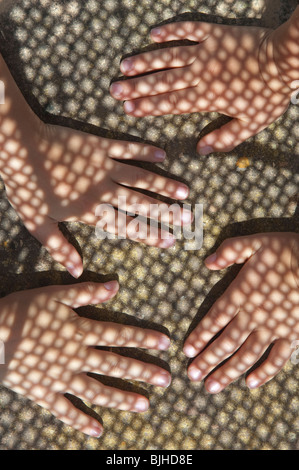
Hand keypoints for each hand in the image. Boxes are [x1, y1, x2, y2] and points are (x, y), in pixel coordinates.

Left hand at [0, 55, 190, 277]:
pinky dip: (145, 150)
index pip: (126, 227)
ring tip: (185, 192)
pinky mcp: (99, 145)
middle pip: (140, 204)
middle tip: (188, 219)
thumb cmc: (26, 187)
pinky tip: (163, 154)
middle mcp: (103, 191)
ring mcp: (104, 166)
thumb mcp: (38, 223)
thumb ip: (60, 247)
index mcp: (90, 211)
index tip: (170, 241)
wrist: (19, 147)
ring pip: (141, 177)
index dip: (150, 235)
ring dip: (164, 184)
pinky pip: (127, 148)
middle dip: (166, 212)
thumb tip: (77, 271)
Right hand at [0, 281, 170, 436]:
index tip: (165, 344)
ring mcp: (62, 378)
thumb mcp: (56, 295)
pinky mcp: (45, 393)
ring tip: (145, 405)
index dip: (144, 338)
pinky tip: (98, 431)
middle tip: (166, 380)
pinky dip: (81, 421)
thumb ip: (87, 292)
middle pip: (115, 365)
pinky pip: (66, 411)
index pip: (119, 334)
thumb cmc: (23, 310)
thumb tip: (116, 286)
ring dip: (122, 397)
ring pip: (98, 390)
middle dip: (142, 371)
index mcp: (81, 331)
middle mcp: (77, 356)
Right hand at [111, 21, 291, 153]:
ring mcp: (206, 52)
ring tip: (124, 65)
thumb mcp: (250, 124)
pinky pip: (189, 30)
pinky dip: (171, 30)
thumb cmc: (268, 95)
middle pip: (163, 82)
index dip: (147, 107)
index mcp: (206, 97)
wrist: (285, 61)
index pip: (170, 104)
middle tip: (115, 89)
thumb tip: (200, 151)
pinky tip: (153, 33)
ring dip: (146, 61)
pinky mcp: (214, 34)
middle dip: (137, 86)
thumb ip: (224, 138)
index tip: (128, 109)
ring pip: (169, 56)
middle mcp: (200, 74)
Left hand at [183, 233, 298, 391]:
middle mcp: (254, 316)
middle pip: (226, 343)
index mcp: (241, 295)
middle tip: (192, 376)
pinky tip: (251, 384)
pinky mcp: (292, 335)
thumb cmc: (287, 251)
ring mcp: (273, 329)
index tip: (187, 351)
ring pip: (246, 356)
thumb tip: (207, 262)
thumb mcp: (254, 243)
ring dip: (228, 372)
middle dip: (207, 360)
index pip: (214, 319)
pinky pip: (277, 359)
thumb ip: (230, 251)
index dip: (200, 336)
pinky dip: (264, 373)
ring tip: (212, 386)